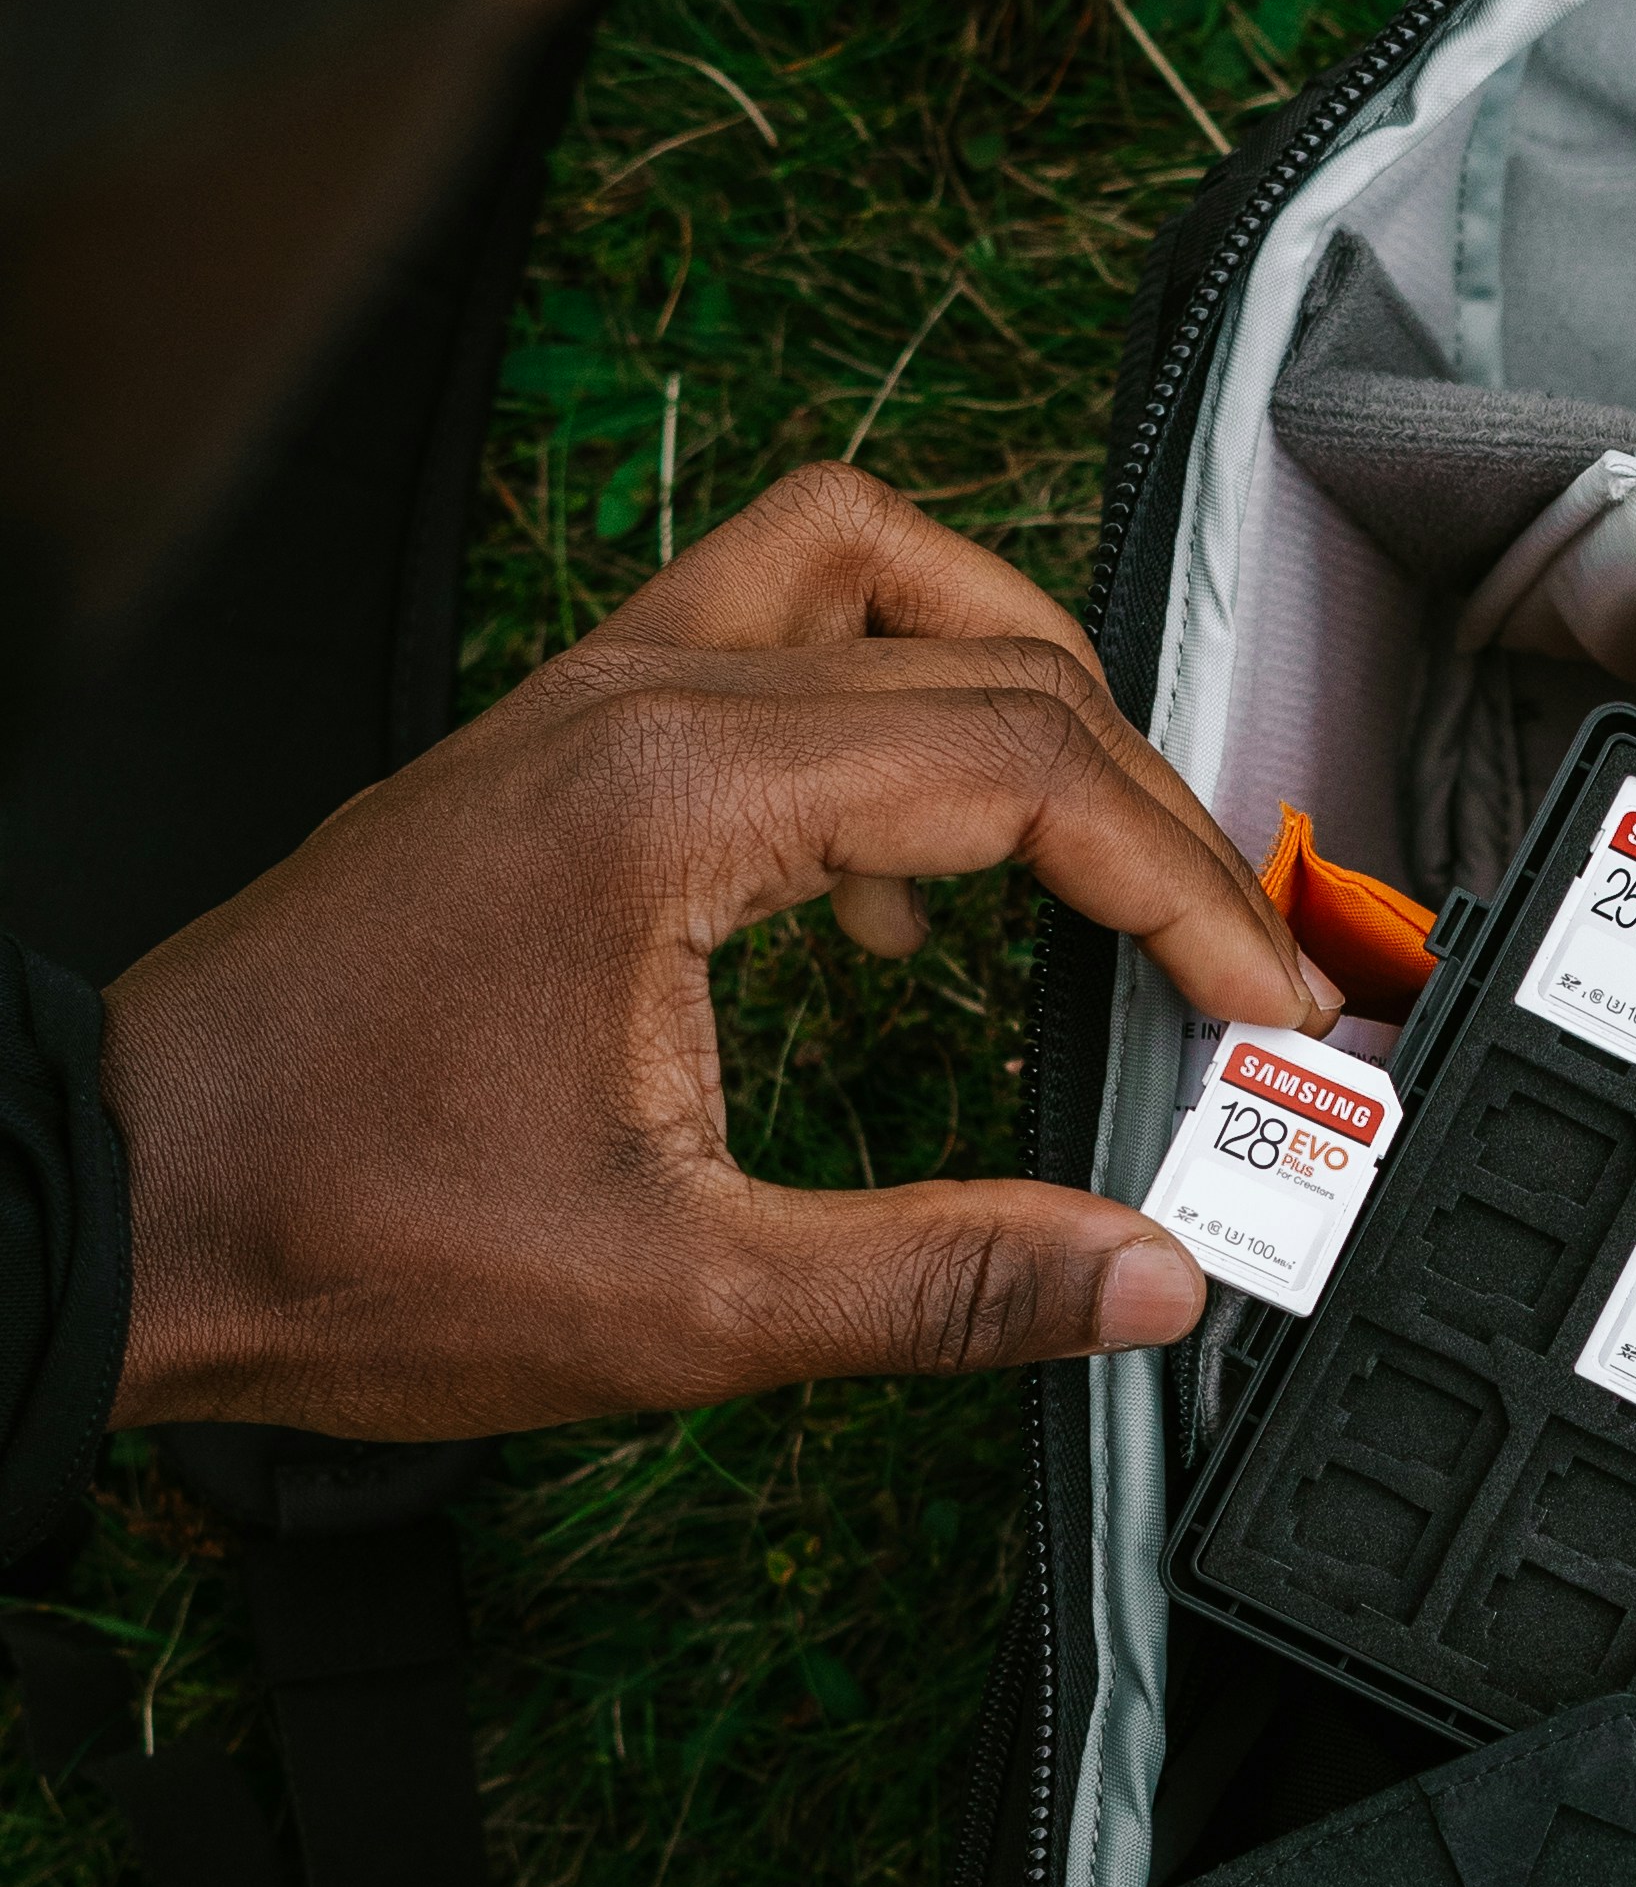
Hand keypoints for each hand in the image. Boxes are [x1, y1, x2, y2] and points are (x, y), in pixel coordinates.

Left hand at [100, 464, 1330, 1432]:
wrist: (120, 1205)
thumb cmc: (336, 1235)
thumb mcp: (685, 1308)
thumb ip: (949, 1281)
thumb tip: (1149, 1276)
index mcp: (676, 800)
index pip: (1029, 772)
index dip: (1186, 892)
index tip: (1265, 1002)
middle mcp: (634, 701)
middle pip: (986, 659)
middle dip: (1144, 804)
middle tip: (1227, 953)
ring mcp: (582, 702)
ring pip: (872, 577)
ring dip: (1019, 688)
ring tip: (1104, 853)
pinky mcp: (550, 747)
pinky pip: (767, 635)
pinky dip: (888, 712)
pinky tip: (899, 900)